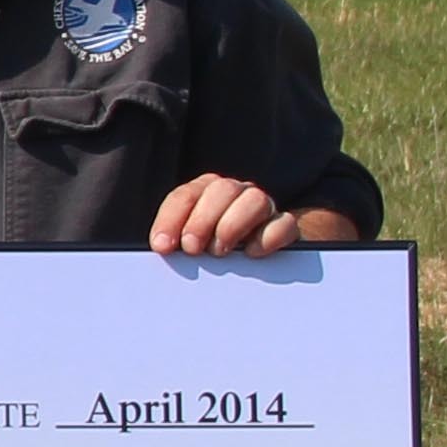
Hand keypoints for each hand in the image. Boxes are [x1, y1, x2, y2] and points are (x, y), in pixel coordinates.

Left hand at [148, 174, 299, 258]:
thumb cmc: (214, 249)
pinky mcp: (286, 227)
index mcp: (206, 191)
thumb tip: (161, 250)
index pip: (186, 196)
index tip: (162, 246)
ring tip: (220, 252)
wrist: (260, 257)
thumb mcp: (191, 243)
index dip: (170, 219)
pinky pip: (284, 223)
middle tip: (192, 249)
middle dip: (202, 220)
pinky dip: (267, 238)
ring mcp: (265, 207)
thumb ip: (176, 242)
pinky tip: (251, 254)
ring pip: (255, 199)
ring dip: (232, 225)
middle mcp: (236, 193)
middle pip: (222, 189)